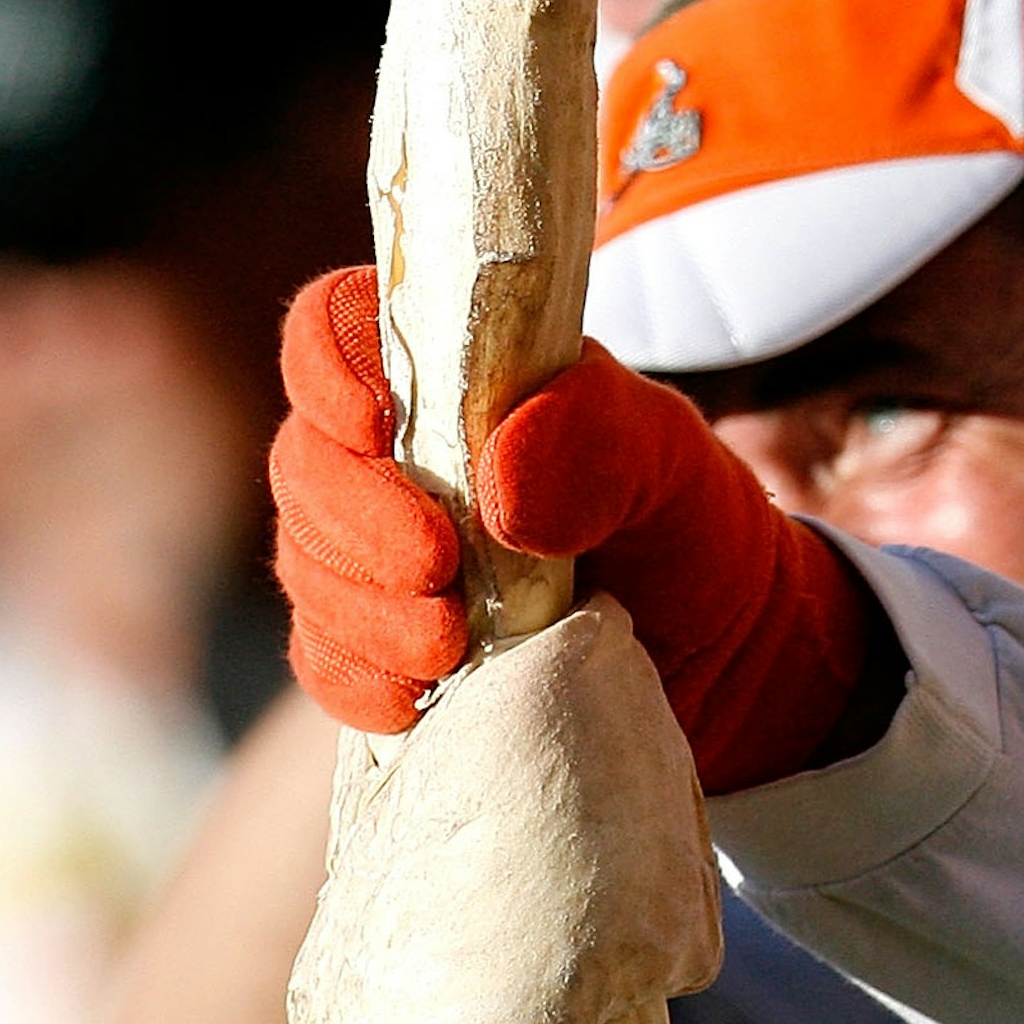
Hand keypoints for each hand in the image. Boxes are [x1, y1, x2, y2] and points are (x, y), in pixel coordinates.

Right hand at [270, 266, 879, 789]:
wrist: (717, 650)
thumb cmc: (683, 521)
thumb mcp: (671, 457)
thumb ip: (601, 437)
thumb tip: (500, 479)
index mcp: (455, 376)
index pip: (339, 329)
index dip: (329, 365)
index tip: (374, 423)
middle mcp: (395, 458)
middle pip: (306, 462)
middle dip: (358, 517)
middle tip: (438, 564)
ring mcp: (376, 554)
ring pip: (307, 566)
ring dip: (363, 609)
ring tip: (450, 642)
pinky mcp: (380, 647)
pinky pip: (327, 661)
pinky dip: (361, 679)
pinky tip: (418, 694)